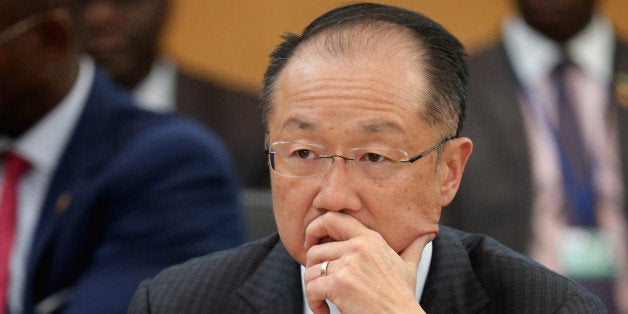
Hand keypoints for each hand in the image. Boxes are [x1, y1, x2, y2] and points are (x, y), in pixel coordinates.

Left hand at [303, 212, 434, 313]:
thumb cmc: (403, 298)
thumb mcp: (409, 268)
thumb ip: (413, 248)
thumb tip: (427, 234)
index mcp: (371, 239)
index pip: (332, 218)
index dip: (314, 229)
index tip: (311, 246)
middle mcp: (360, 247)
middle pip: (315, 249)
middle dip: (310, 269)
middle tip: (317, 283)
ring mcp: (350, 264)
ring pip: (310, 271)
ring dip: (312, 289)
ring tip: (323, 301)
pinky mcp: (340, 284)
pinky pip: (311, 288)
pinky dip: (313, 303)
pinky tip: (324, 311)